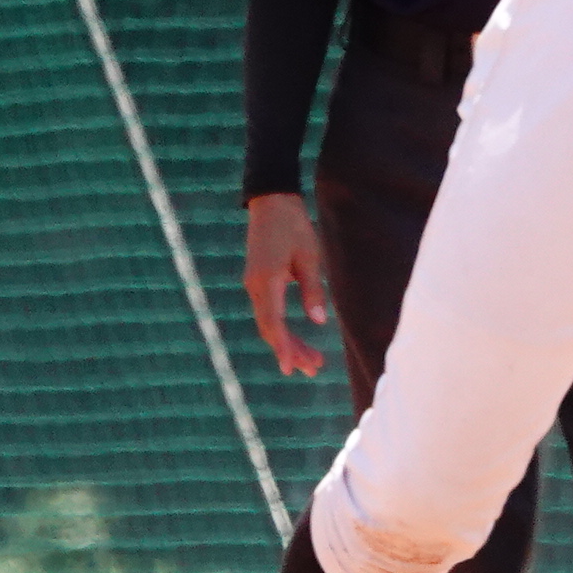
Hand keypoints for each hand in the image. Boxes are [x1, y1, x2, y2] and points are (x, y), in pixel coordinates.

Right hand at [245, 190, 333, 376]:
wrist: (271, 202)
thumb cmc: (294, 226)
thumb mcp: (310, 256)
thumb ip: (312, 289)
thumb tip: (318, 321)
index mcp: (267, 280)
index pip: (273, 323)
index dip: (282, 347)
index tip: (291, 367)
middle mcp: (256, 286)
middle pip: (270, 328)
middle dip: (291, 351)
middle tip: (313, 370)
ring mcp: (254, 284)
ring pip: (269, 322)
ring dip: (288, 342)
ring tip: (311, 362)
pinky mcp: (258, 281)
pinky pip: (268, 312)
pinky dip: (281, 328)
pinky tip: (295, 341)